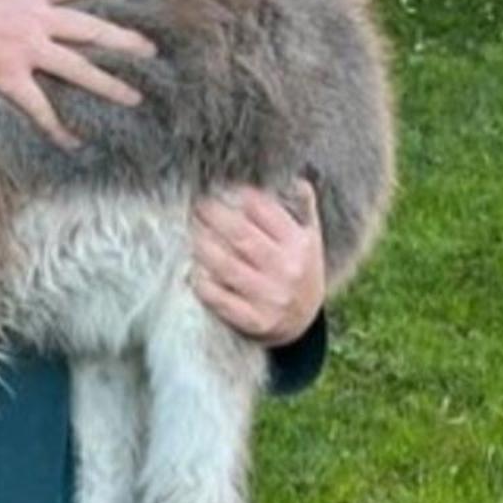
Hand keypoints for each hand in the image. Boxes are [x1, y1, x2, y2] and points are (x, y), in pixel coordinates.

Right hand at [0, 0, 155, 144]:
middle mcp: (35, 19)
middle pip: (89, 29)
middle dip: (123, 39)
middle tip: (149, 49)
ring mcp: (27, 50)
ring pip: (78, 69)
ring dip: (108, 84)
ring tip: (134, 97)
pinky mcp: (11, 77)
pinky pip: (40, 107)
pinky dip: (57, 127)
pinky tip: (74, 142)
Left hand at [191, 180, 324, 345]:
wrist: (304, 322)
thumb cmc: (300, 269)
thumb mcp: (310, 239)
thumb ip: (304, 209)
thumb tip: (296, 180)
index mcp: (300, 244)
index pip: (265, 212)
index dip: (239, 196)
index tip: (220, 186)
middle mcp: (287, 269)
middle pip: (240, 236)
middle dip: (213, 216)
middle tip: (197, 205)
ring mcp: (270, 297)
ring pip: (226, 266)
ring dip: (203, 246)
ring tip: (192, 232)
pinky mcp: (255, 320)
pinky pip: (220, 300)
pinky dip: (203, 283)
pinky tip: (193, 270)